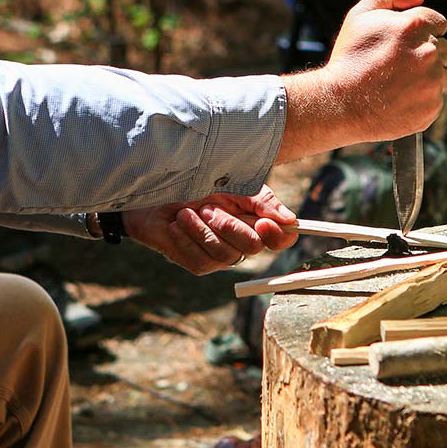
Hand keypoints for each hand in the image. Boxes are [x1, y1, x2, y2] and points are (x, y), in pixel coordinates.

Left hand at [123, 185, 298, 275]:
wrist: (157, 193)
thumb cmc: (197, 185)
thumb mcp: (233, 184)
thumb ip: (262, 200)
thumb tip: (289, 219)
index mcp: (256, 222)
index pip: (282, 239)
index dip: (278, 236)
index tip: (263, 223)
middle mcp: (241, 242)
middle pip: (253, 247)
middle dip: (230, 226)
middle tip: (209, 208)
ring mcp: (220, 256)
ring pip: (226, 256)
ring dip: (204, 231)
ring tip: (187, 212)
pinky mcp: (198, 264)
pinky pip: (201, 260)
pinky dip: (188, 239)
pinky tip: (176, 224)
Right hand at [278, 0, 446, 160]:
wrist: (340, 103)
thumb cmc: (349, 58)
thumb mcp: (360, 15)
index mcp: (414, 25)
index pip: (439, 22)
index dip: (420, 31)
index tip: (404, 42)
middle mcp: (428, 52)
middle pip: (442, 47)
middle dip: (423, 51)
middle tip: (396, 63)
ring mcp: (433, 82)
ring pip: (441, 72)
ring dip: (425, 74)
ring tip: (396, 81)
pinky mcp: (432, 106)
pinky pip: (436, 96)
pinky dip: (422, 97)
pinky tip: (399, 97)